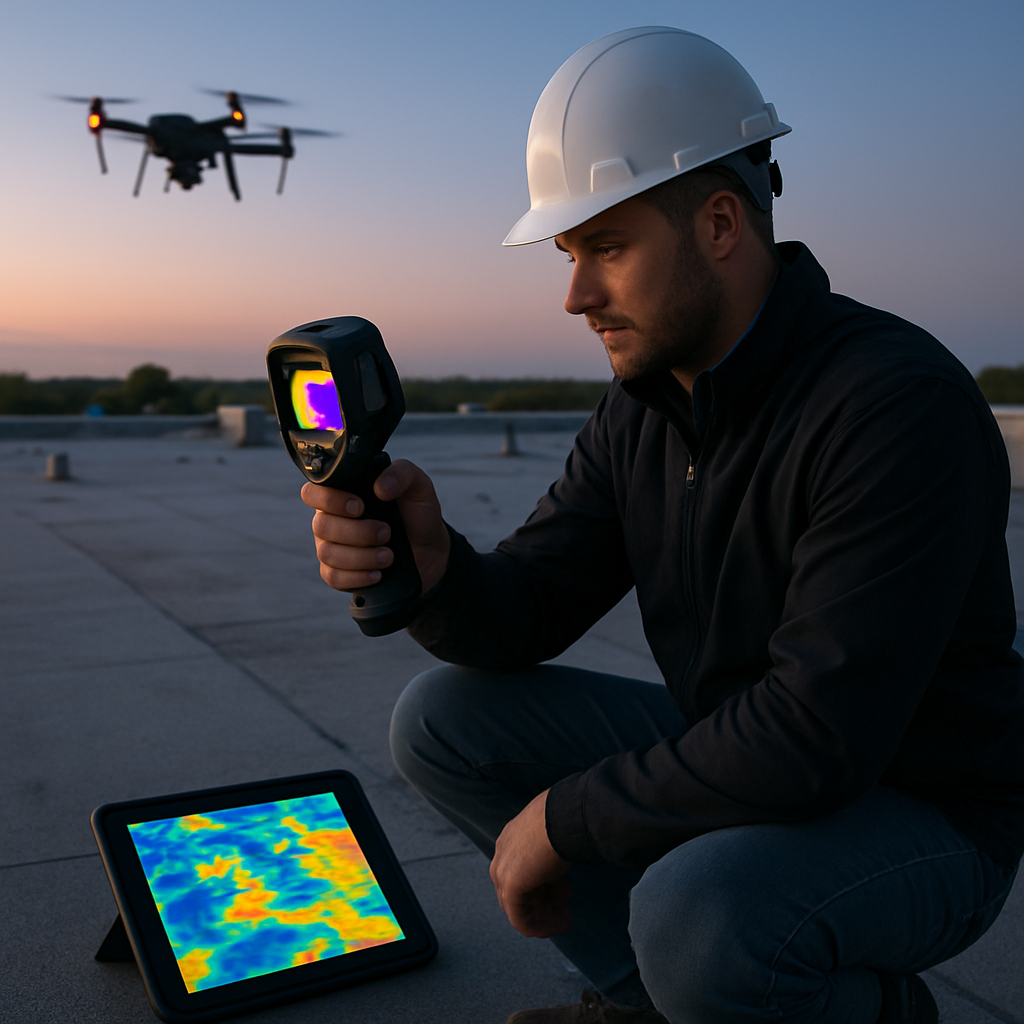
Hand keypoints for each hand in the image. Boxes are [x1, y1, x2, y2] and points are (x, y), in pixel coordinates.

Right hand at [301, 459, 449, 593]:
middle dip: (357, 532)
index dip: (330, 500)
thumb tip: (380, 487)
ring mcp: (331, 546)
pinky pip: (333, 576)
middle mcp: (331, 518)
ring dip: (362, 556)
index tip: (360, 507)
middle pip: (321, 525)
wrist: (429, 549)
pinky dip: (357, 576)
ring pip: (327, 553)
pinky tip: (377, 573)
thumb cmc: (417, 513)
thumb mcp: (418, 487)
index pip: (313, 492)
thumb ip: (402, 474)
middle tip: (387, 532)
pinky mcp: (337, 572)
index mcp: (343, 493)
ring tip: (389, 556)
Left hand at [490, 789, 571, 937]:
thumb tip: (559, 868)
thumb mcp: (554, 837)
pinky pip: (520, 919)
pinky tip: (560, 924)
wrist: (565, 815)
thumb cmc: (566, 820)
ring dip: (544, 918)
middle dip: (544, 904)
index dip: (545, 887)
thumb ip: (548, 855)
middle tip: (566, 910)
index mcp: (510, 840)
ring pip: (518, 909)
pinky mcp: (511, 886)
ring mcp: (503, 872)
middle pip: (518, 893)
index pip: (520, 874)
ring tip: (565, 919)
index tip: (566, 890)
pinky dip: (541, 927)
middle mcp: (501, 856)